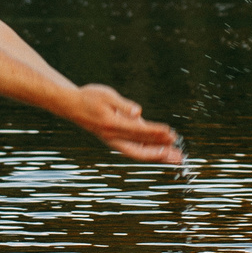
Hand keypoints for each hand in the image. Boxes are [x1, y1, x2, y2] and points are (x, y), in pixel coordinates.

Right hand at [68, 82, 184, 164]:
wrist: (72, 106)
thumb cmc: (90, 97)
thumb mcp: (106, 95)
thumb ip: (122, 104)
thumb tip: (137, 112)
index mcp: (112, 125)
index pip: (139, 131)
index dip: (156, 133)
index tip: (172, 133)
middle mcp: (113, 137)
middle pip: (140, 149)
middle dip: (160, 153)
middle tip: (179, 155)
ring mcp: (115, 141)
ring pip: (139, 153)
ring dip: (158, 156)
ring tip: (177, 157)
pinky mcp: (117, 140)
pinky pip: (136, 149)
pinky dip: (150, 151)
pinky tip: (163, 151)